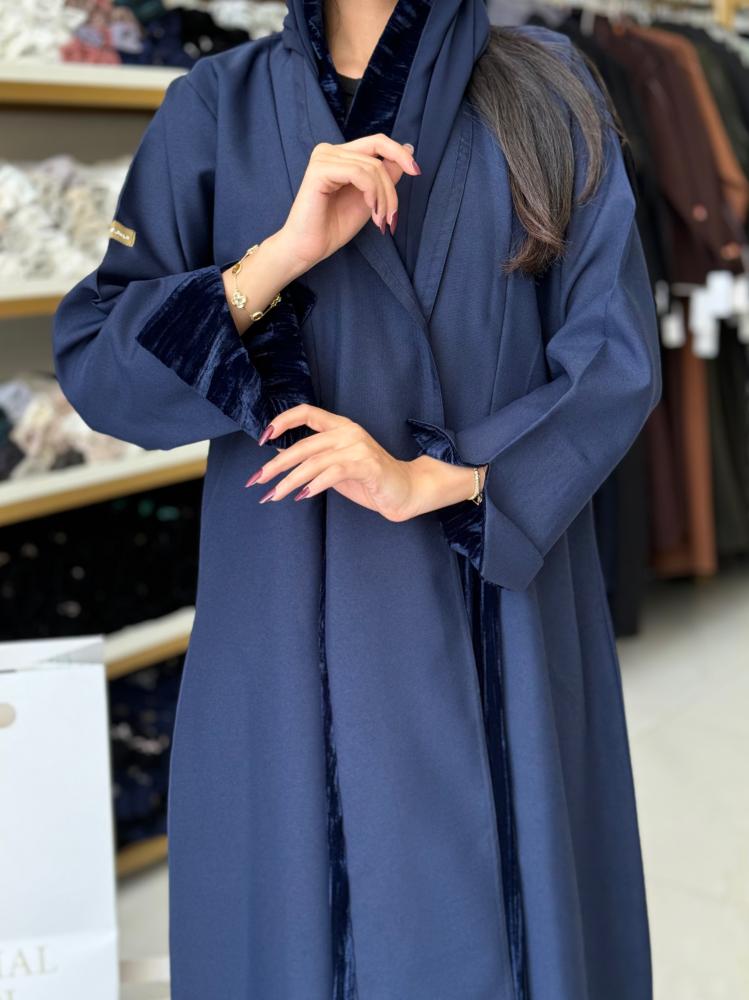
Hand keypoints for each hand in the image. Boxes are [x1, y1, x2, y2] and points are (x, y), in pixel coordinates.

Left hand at [243, 404, 482, 521]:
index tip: (262, 439)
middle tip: (257, 480)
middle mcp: (348, 432)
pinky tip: (301, 496)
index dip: (282, 421)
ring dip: (289, 481)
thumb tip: (280, 456)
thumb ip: (312, 458)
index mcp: (340, 426)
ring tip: (273, 495)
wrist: (404, 491)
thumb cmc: (368, 479)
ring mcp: (358, 448)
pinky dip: (314, 485)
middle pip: (303, 445)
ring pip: (313, 462)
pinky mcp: (366, 466)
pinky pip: (333, 473)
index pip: (306, 412)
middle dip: (276, 465)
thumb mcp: (334, 465)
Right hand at [275, 134, 420, 275]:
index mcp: (340, 155)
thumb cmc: (333, 227)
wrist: (308, 248)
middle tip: (391, 216)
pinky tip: (371, 211)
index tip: (417, 172)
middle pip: (378, 155)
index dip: (399, 153)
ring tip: (380, 220)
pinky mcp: (319, 170)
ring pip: (371, 167)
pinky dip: (372, 193)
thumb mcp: (370, 199)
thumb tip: (408, 150)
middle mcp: (330, 151)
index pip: (377, 143)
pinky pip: (358, 173)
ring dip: (383, 197)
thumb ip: (385, 175)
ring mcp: (323, 158)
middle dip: (391, 188)